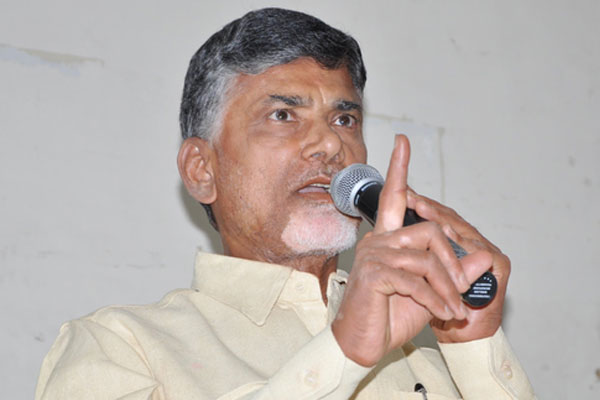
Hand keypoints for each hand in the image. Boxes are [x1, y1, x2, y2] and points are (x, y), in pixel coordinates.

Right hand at [331, 135, 492, 366]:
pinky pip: (417, 281)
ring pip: (427, 259)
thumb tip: (484, 256)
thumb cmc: (390, 316)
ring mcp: (374, 256)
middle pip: (429, 230)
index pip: (393, 196)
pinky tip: (443, 314)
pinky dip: (437, 300)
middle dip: (454, 261)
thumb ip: (455, 273)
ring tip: (455, 310)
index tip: (403, 141)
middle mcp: (378, 240)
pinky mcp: (374, 275)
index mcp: (388, 239)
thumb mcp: (432, 293)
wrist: (362, 344)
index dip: (399, 168)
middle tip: (463, 289)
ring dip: (448, 287)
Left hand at [407, 192, 509, 342]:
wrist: (460, 336)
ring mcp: (487, 253)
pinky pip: (476, 247)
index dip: (425, 204)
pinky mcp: (499, 265)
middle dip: (428, 208)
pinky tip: (443, 232)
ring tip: (421, 208)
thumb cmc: (437, 306)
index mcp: (452, 246)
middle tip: (410, 197)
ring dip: (440, 219)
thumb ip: (413, 253)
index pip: (439, 218)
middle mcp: (472, 244)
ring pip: (461, 229)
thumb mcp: (417, 277)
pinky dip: (458, 241)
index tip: (404, 188)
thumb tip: (391, 225)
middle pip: (449, 219)